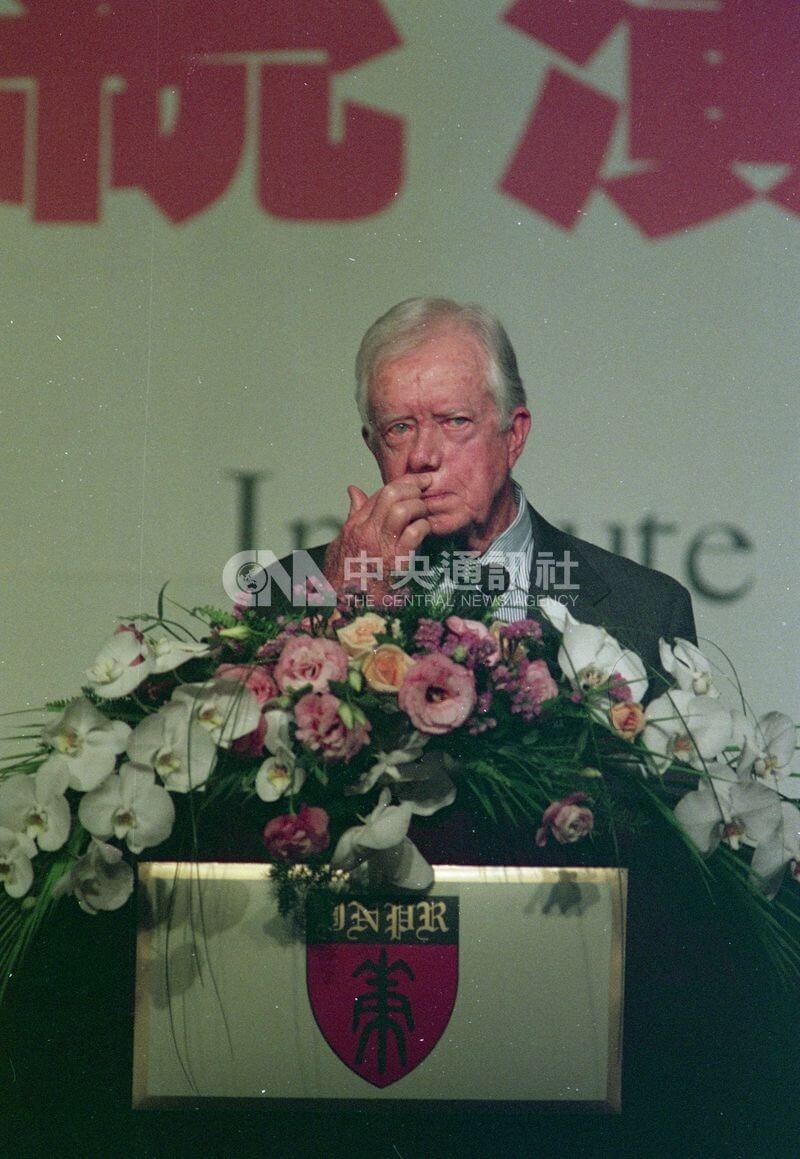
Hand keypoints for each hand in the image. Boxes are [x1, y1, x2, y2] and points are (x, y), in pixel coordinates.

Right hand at [323, 474, 432, 599]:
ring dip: (419, 506)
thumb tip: (354, 491)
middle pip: (392, 493)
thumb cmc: (341, 578)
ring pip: (404, 509)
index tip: (416, 481)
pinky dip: (425, 527)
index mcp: (354, 526)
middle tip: (427, 488)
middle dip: (413, 486)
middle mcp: (366, 531)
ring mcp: (381, 545)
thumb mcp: (341, 543)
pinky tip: (427, 530)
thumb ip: (352, 516)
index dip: (401, 483)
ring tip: (425, 512)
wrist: (342, 608)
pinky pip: (415, 533)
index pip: (379, 493)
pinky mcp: (396, 562)